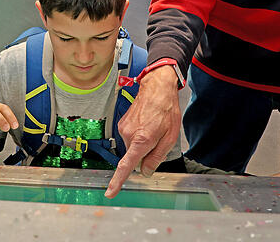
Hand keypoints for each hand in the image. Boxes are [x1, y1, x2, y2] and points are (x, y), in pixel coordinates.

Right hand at [105, 65, 180, 197]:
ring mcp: (123, 128)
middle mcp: (128, 135)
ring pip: (133, 147)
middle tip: (158, 139)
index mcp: (141, 140)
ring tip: (154, 127)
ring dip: (142, 143)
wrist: (157, 88)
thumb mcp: (170, 137)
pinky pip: (130, 138)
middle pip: (134, 156)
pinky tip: (147, 124)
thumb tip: (145, 172)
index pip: (126, 166)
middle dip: (145, 154)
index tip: (110, 192)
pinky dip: (138, 136)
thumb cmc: (166, 110)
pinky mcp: (121, 124)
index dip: (118, 181)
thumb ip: (156, 157)